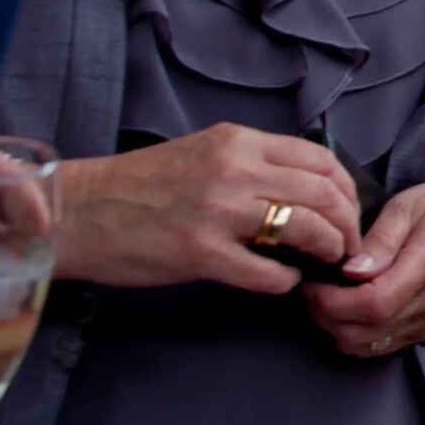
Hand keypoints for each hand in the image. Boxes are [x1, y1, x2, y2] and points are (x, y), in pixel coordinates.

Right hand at [52, 124, 361, 292]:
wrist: (76, 212)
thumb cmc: (136, 187)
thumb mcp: (202, 153)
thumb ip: (251, 164)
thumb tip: (303, 189)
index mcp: (238, 142)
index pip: (320, 159)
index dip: (346, 190)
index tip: (348, 212)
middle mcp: (234, 169)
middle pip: (324, 193)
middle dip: (347, 224)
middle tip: (347, 246)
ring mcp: (218, 211)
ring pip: (306, 227)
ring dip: (327, 249)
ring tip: (324, 262)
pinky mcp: (200, 253)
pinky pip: (268, 272)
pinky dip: (286, 281)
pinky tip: (282, 282)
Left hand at [301, 170, 424, 356]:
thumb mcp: (407, 206)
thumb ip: (379, 240)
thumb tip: (350, 272)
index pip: (374, 303)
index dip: (332, 302)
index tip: (311, 283)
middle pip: (366, 332)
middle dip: (326, 317)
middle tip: (313, 289)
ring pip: (369, 346)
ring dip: (339, 328)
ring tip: (329, 297)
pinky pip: (383, 347)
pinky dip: (358, 334)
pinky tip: (351, 308)